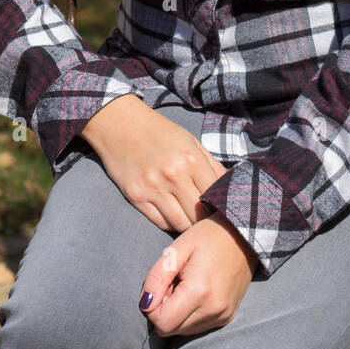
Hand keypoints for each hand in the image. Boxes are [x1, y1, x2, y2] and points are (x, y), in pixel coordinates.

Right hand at [79, 94, 227, 231]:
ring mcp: (153, 187)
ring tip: (191, 218)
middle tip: (208, 220)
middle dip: (205, 219)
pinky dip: (170, 222)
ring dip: (188, 225)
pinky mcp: (136, 196)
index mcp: (190, 158)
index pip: (214, 195)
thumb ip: (212, 165)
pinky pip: (160, 222)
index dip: (220, 206)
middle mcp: (173, 175)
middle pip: (199, 214)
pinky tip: (173, 213)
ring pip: (180, 224)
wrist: (119, 123)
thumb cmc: (159, 131)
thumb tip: (230, 188)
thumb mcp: (190, 141)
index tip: (221, 209)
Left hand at [139, 213, 260, 336]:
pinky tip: (198, 291)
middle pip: (171, 329)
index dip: (154, 306)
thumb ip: (157, 277)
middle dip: (165, 309)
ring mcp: (222, 316)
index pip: (162, 323)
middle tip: (175, 282)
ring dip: (178, 312)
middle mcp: (213, 310)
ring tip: (187, 285)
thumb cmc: (207, 237)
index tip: (163, 284)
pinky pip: (197, 327)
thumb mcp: (177, 249)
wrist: (243, 235)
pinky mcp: (227, 317)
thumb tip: (145, 305)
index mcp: (199, 291)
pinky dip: (191, 314)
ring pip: (183, 331)